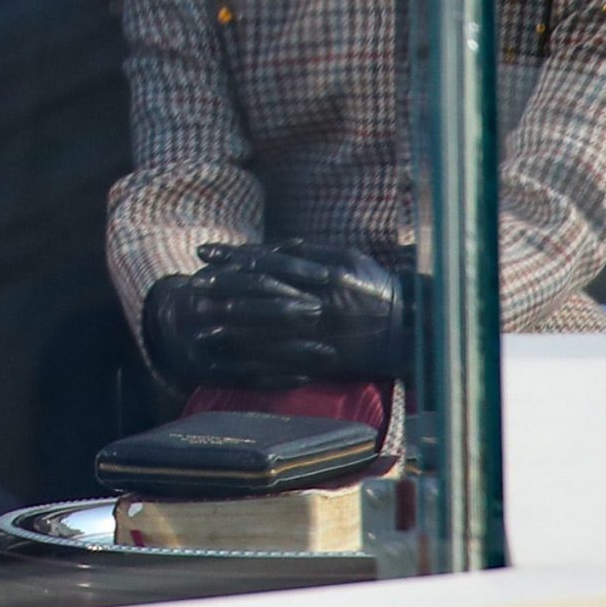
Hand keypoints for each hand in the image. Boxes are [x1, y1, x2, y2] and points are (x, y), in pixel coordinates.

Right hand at [141, 267, 317, 390]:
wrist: (169, 331)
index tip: (327, 276)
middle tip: (322, 312)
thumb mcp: (225, 271)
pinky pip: (247, 378)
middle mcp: (203, 310)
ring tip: (328, 353)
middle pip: (249, 309)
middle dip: (288, 311)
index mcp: (212, 281)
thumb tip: (299, 245)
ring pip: (251, 347)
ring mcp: (204, 343)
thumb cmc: (212, 295)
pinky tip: (306, 377)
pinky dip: (278, 379)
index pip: (255, 274)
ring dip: (292, 351)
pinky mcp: (210, 373)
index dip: (292, 273)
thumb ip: (257, 260)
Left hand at [221, 240, 411, 380]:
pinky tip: (234, 357)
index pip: (267, 262)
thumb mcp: (349, 257)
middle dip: (224, 289)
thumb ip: (309, 251)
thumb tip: (275, 246)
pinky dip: (258, 358)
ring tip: (202, 322)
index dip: (232, 257)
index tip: (204, 253)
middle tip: (193, 286)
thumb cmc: (377, 288)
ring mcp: (320, 333)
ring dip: (232, 325)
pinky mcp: (324, 359)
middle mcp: (317, 302)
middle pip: (261, 293)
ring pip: (268, 328)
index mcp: (322, 274)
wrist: (411, 329)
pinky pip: (286, 360)